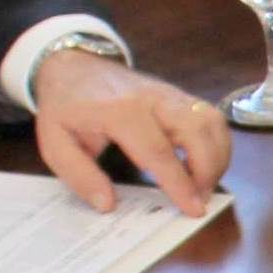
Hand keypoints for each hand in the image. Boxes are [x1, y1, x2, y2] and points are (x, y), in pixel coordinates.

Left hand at [31, 46, 230, 218]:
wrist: (74, 64)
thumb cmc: (65, 106)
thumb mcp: (55, 142)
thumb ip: (79, 174)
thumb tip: (107, 204)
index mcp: (119, 112)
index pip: (158, 150)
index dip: (179, 183)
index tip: (194, 209)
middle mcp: (151, 99)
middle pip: (198, 130)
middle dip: (208, 169)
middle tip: (200, 201)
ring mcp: (169, 93)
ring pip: (211, 120)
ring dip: (217, 156)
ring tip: (204, 185)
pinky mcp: (178, 95)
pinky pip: (210, 116)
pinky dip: (216, 143)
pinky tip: (204, 165)